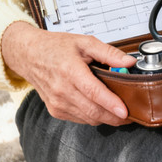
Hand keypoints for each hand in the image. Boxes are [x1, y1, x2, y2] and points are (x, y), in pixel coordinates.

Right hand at [1, 21, 135, 125]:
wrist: (29, 55)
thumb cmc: (55, 47)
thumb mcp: (84, 42)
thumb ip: (109, 52)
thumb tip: (129, 62)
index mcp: (70, 71)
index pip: (94, 92)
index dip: (111, 104)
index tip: (125, 111)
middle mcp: (62, 90)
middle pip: (93, 111)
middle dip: (115, 117)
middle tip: (131, 115)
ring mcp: (57, 103)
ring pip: (88, 118)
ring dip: (105, 119)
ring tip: (120, 112)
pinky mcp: (55, 110)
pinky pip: (79, 119)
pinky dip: (93, 117)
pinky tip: (101, 109)